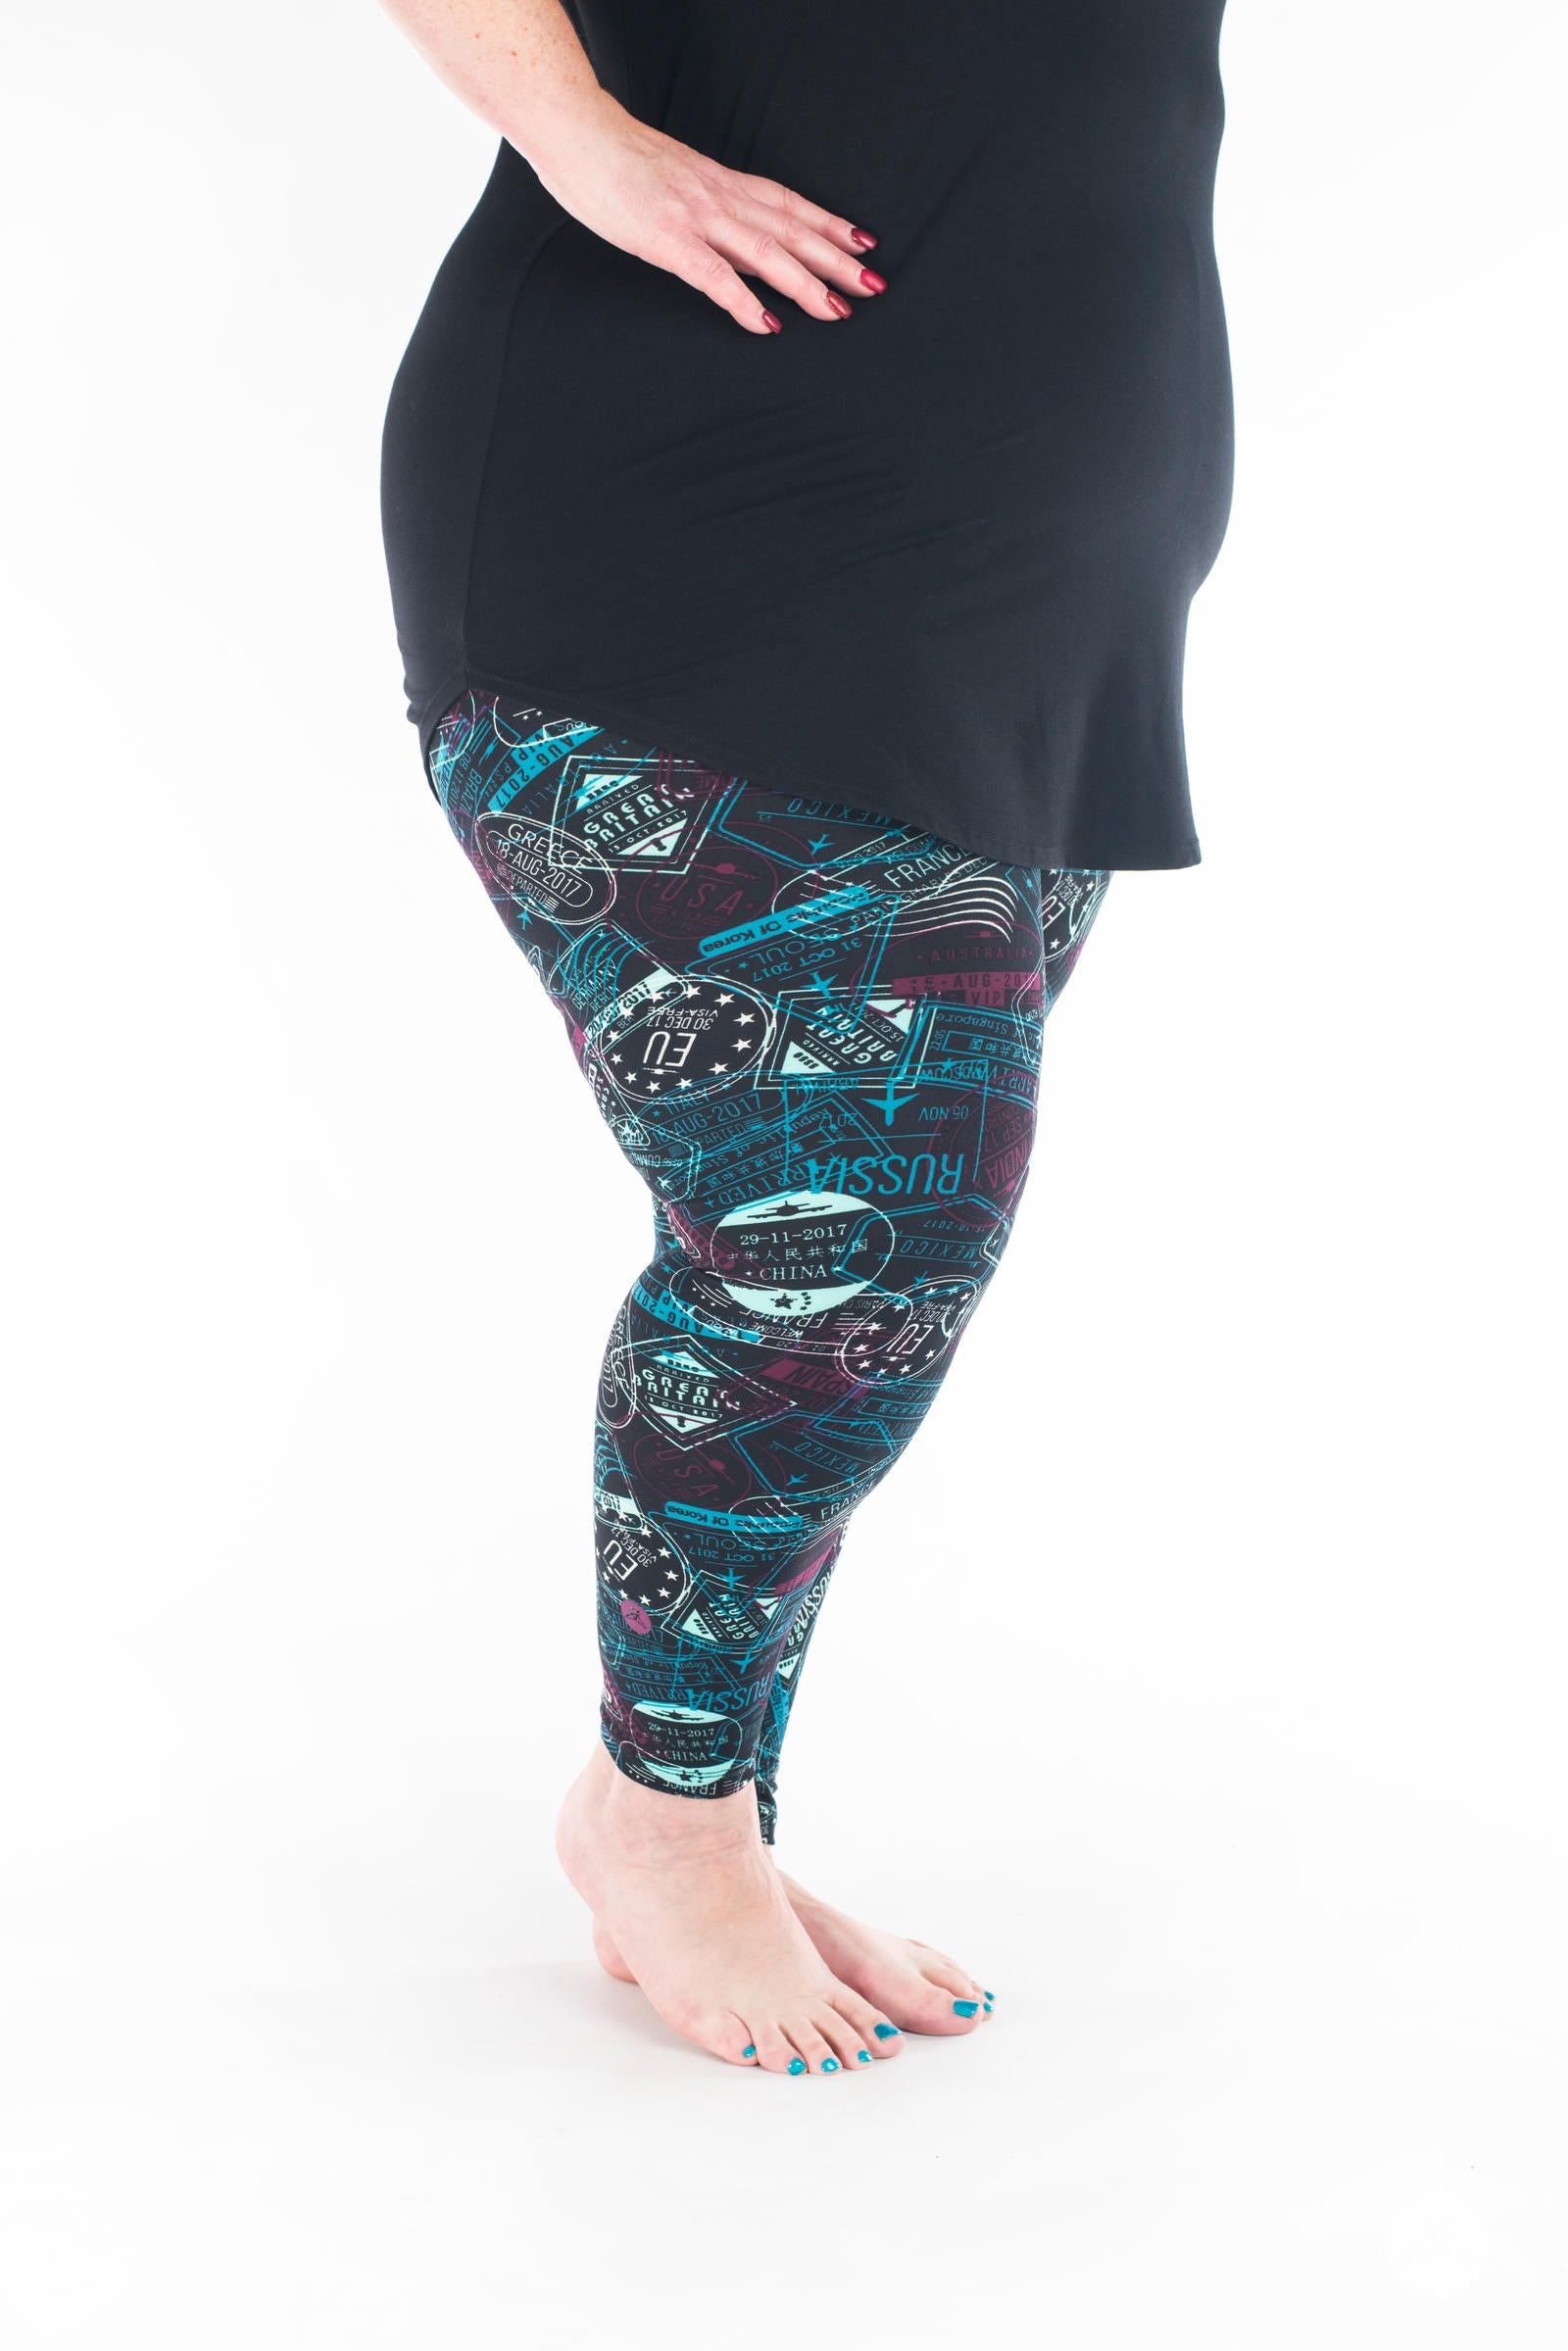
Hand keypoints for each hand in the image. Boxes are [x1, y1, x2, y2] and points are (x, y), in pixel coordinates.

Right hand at [525, 91, 886, 333]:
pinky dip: (744, 302)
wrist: (576, 131)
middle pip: (791, 229)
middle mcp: (719, 196)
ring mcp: (696, 217)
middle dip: (835, 259)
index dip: (829, 224)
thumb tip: (738, 245)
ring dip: (805, 283)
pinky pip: (714, 276)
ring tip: (836, 310)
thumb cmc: (615, 158)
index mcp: (720, 182)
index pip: (788, 204)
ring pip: (765, 251)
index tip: (863, 243)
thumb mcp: (674, 180)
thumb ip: (708, 210)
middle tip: (873, 285)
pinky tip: (766, 324)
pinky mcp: (667, 239)